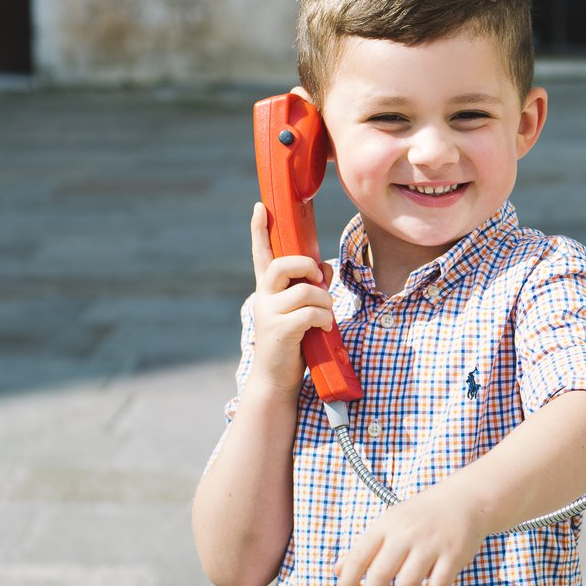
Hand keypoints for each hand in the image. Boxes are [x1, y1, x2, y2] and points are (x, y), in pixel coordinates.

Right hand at [247, 202, 335, 393]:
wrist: (277, 378)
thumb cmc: (293, 341)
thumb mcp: (302, 310)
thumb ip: (312, 286)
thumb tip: (326, 267)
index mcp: (267, 289)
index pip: (261, 253)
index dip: (259, 230)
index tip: (260, 206)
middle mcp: (263, 297)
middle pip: (283, 265)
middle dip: (307, 267)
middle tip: (318, 280)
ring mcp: (268, 313)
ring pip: (305, 291)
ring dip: (324, 301)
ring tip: (324, 316)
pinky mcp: (280, 330)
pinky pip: (311, 313)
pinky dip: (324, 319)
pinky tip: (323, 329)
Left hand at [334, 483, 487, 585]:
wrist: (465, 499)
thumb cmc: (421, 515)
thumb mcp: (389, 523)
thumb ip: (363, 547)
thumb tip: (337, 571)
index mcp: (386, 525)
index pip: (359, 557)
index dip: (346, 584)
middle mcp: (406, 534)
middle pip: (381, 574)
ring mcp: (431, 545)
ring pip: (407, 584)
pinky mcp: (453, 556)